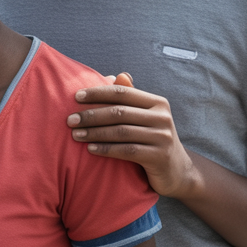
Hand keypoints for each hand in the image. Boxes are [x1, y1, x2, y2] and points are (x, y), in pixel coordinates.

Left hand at [67, 73, 199, 198]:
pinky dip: (106, 149)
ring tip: (75, 135)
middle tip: (69, 120)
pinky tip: (90, 149)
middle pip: (119, 112)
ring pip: (121, 132)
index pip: (122, 93)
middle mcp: (163, 117)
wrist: (177, 172)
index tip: (75, 96)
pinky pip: (127, 151)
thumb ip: (131, 98)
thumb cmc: (152, 139)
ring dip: (94, 133)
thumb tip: (116, 75)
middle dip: (91, 115)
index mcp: (157, 102)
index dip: (97, 93)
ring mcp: (163, 137)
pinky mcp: (159, 157)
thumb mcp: (145, 117)